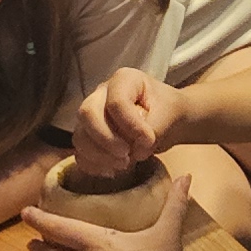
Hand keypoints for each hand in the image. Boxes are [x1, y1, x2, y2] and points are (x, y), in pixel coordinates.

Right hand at [71, 71, 186, 182]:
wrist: (166, 119)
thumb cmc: (168, 111)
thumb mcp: (170, 114)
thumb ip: (155, 129)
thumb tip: (134, 151)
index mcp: (124, 79)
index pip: (116, 102)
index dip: (131, 126)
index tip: (149, 140)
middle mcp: (101, 93)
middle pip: (87, 114)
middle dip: (106, 139)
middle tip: (127, 154)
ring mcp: (92, 114)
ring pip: (80, 135)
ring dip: (99, 155)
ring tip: (124, 164)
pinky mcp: (88, 135)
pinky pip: (80, 152)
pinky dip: (93, 165)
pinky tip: (112, 171)